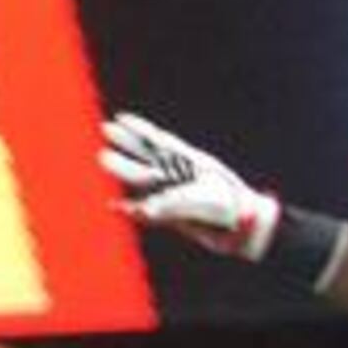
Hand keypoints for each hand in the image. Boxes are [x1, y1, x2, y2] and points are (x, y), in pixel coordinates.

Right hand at [100, 114, 279, 260]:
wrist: (245, 228)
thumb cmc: (229, 207)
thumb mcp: (204, 201)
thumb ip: (173, 205)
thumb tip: (146, 211)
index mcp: (188, 163)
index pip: (158, 142)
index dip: (139, 129)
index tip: (120, 118)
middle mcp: (179, 177)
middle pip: (146, 157)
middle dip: (126, 145)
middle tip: (104, 131)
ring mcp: (175, 196)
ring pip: (142, 181)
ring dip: (122, 172)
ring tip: (103, 159)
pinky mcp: (173, 218)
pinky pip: (145, 211)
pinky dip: (129, 209)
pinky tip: (115, 206)